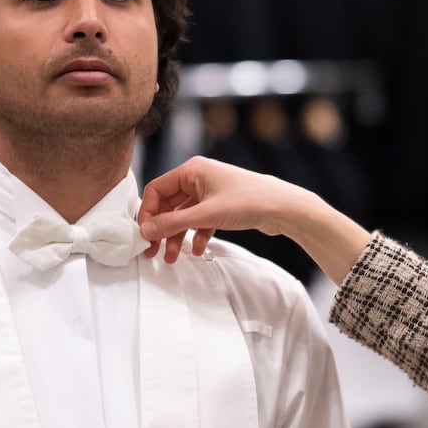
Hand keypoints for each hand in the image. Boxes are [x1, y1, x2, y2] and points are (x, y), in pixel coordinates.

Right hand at [139, 157, 304, 262]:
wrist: (284, 208)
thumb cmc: (249, 201)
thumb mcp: (206, 215)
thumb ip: (173, 223)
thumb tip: (145, 231)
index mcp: (192, 170)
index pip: (157, 190)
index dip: (148, 213)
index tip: (143, 235)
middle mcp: (199, 178)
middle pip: (169, 205)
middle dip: (161, 229)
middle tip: (152, 251)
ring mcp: (211, 193)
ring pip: (184, 216)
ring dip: (177, 236)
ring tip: (173, 257)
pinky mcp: (222, 207)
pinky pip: (200, 222)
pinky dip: (196, 235)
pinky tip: (198, 249)